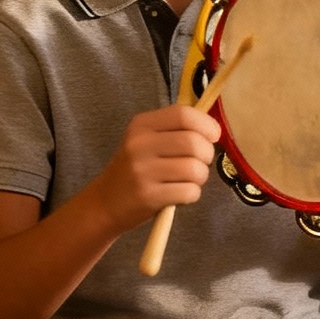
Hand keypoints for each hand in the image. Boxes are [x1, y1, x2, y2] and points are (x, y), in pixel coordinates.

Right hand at [95, 102, 217, 232]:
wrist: (104, 203)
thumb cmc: (135, 168)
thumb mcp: (147, 140)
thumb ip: (177, 129)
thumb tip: (215, 130)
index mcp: (141, 125)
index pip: (184, 114)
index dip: (207, 124)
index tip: (213, 136)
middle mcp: (139, 145)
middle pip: (194, 142)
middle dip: (207, 154)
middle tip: (200, 162)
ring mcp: (142, 171)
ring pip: (195, 169)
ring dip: (200, 177)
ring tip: (188, 180)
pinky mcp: (147, 196)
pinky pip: (189, 192)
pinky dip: (192, 194)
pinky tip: (179, 194)